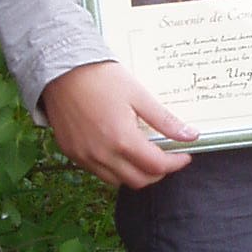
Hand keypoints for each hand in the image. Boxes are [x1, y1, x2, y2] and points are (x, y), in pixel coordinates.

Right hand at [41, 61, 195, 187]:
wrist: (61, 69)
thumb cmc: (100, 78)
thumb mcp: (138, 95)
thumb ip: (164, 120)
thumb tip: (190, 135)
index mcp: (122, 139)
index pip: (157, 166)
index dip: (175, 163)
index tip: (184, 156)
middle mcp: (102, 154)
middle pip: (138, 181)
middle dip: (157, 172)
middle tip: (166, 157)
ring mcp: (84, 156)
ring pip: (117, 181)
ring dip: (135, 174)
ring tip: (143, 156)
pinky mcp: (71, 153)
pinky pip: (97, 172)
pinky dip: (113, 169)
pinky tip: (119, 152)